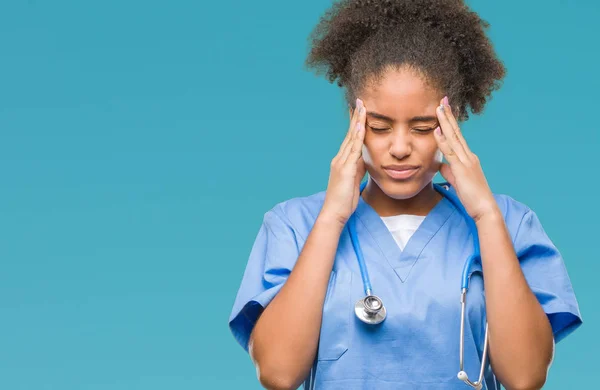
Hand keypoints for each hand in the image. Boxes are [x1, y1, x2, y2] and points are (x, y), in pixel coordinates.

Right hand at [321, 98, 367, 225]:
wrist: (335, 213)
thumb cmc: (344, 200)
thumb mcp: (354, 180)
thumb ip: (358, 168)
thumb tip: (365, 159)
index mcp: (342, 161)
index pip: (350, 138)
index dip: (355, 124)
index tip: (360, 110)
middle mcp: (339, 159)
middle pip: (350, 133)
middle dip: (355, 117)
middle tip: (360, 100)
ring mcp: (341, 163)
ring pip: (351, 138)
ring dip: (357, 121)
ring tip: (362, 107)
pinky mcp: (345, 169)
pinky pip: (353, 150)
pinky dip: (357, 136)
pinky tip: (361, 126)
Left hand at [433, 96, 498, 221]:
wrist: (484, 208)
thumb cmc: (472, 197)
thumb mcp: (457, 181)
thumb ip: (449, 171)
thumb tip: (440, 165)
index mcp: (468, 157)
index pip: (457, 135)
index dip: (450, 122)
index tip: (444, 109)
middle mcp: (468, 155)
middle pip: (456, 131)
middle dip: (448, 115)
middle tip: (442, 99)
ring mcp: (466, 161)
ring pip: (453, 137)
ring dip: (445, 122)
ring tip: (438, 107)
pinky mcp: (462, 169)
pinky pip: (450, 152)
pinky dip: (443, 141)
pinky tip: (437, 130)